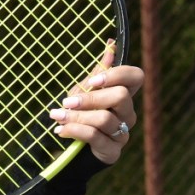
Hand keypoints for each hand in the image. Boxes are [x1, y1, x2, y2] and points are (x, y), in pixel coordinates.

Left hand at [49, 41, 144, 164]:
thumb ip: (97, 72)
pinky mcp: (112, 151)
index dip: (118, 75)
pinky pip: (95, 137)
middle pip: (121, 96)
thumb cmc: (82, 114)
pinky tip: (60, 130)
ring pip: (104, 118)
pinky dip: (74, 131)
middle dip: (89, 98)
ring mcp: (122, 133)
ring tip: (57, 116)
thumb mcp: (85, 91)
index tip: (93, 80)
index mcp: (123, 94)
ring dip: (75, 116)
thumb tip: (111, 43)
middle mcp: (127, 113)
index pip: (136, 77)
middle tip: (66, 102)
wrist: (74, 149)